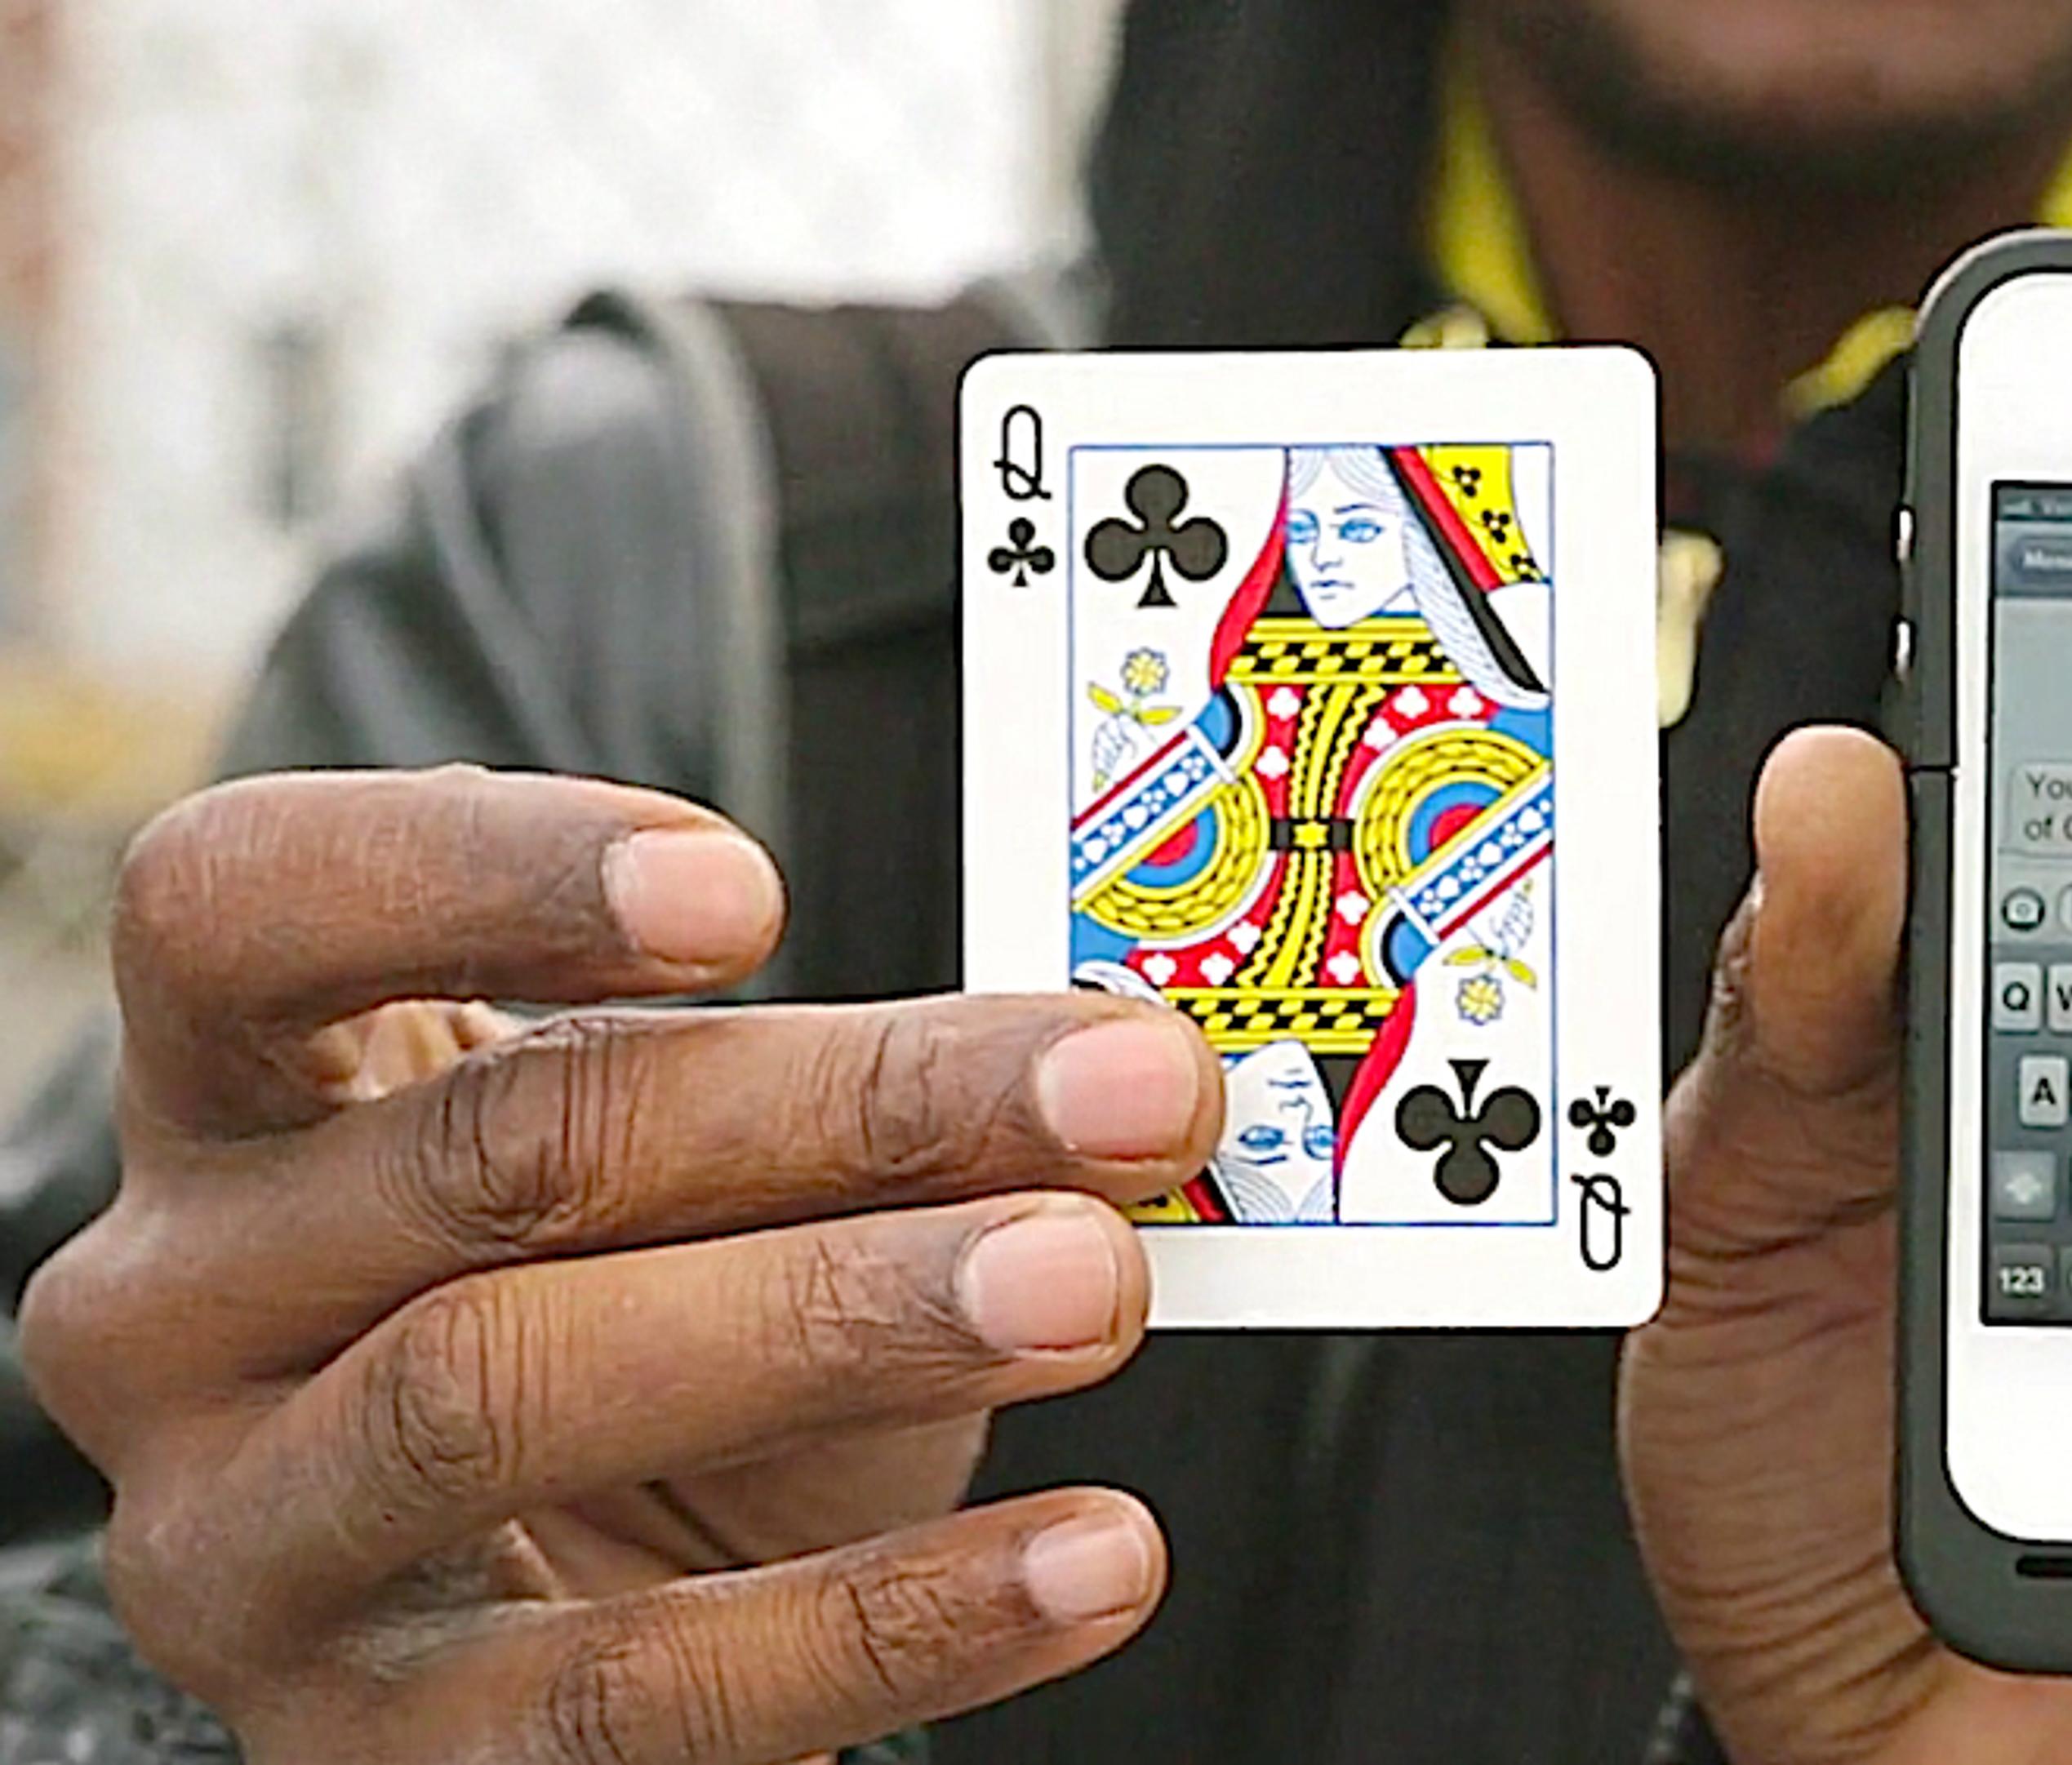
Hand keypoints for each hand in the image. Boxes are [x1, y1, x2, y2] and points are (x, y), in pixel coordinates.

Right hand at [22, 769, 1223, 1761]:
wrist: (566, 1614)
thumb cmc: (643, 1314)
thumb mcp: (718, 1179)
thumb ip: (865, 1109)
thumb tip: (1123, 1077)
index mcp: (235, 1093)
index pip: (242, 910)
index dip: (473, 874)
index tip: (748, 894)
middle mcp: (179, 1309)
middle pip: (484, 1154)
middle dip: (837, 1112)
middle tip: (1114, 1093)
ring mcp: (249, 1545)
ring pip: (500, 1395)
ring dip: (844, 1324)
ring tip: (1097, 1288)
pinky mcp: (379, 1755)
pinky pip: (633, 1691)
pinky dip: (895, 1619)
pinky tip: (1090, 1556)